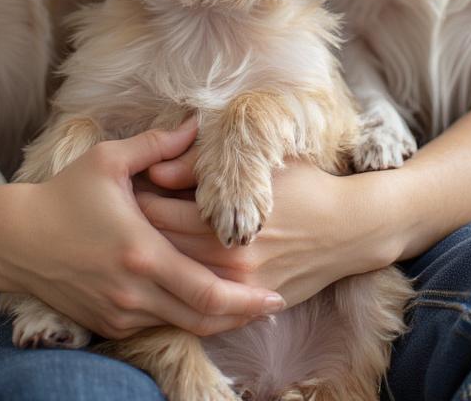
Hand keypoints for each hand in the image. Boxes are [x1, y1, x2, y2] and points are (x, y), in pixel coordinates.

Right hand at [0, 121, 285, 338]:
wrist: (14, 239)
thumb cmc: (64, 195)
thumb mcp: (109, 160)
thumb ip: (157, 144)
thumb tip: (196, 122)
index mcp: (142, 253)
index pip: (208, 292)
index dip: (247, 300)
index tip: (276, 295)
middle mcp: (135, 292)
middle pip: (204, 320)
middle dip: (242, 316)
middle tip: (273, 303)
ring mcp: (121, 312)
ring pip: (183, 327)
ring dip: (216, 319)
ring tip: (246, 303)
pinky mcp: (108, 322)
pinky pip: (157, 325)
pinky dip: (184, 317)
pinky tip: (201, 302)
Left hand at [140, 145, 404, 308]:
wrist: (349, 229)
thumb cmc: (302, 186)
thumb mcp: (257, 165)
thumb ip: (203, 167)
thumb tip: (159, 168)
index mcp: (224, 218)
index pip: (157, 213)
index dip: (135, 199)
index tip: (124, 188)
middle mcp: (227, 258)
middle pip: (161, 247)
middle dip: (137, 231)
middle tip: (121, 216)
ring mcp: (238, 287)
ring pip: (177, 277)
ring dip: (157, 259)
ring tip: (142, 240)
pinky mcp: (249, 304)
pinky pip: (202, 302)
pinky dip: (182, 286)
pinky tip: (173, 269)